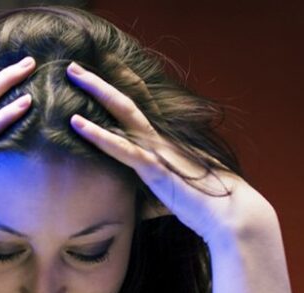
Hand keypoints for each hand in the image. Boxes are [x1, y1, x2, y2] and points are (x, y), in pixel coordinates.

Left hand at [65, 61, 273, 247]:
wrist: (231, 215)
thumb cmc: (206, 207)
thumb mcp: (174, 198)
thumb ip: (152, 197)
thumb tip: (137, 209)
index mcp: (164, 144)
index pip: (138, 110)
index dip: (119, 90)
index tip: (97, 76)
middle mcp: (160, 140)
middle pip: (125, 103)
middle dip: (98, 83)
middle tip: (73, 67)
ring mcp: (157, 151)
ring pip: (122, 113)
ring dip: (96, 92)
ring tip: (71, 74)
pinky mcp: (155, 169)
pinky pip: (122, 149)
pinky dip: (98, 135)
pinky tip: (76, 123)